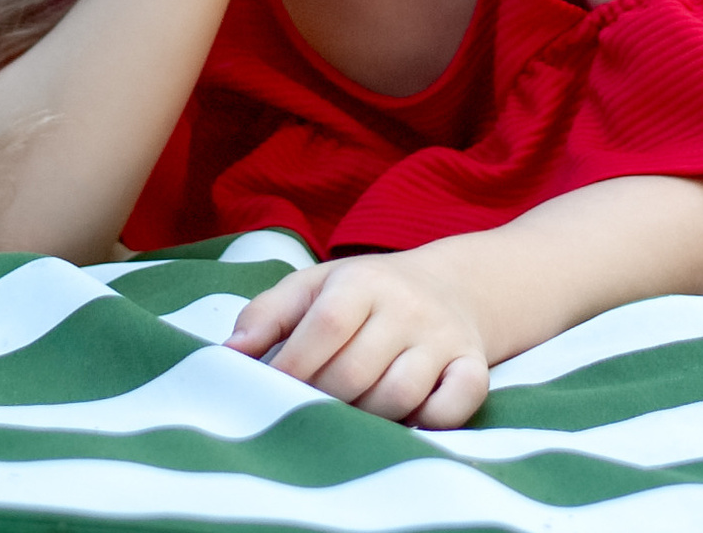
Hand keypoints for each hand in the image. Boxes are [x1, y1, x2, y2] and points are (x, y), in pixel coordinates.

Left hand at [229, 251, 489, 427]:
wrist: (450, 287)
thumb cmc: (364, 294)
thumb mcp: (314, 286)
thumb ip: (267, 314)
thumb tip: (229, 354)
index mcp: (362, 281)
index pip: (325, 327)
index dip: (293, 366)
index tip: (271, 390)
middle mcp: (406, 306)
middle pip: (356, 371)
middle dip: (323, 399)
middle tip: (311, 406)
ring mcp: (442, 337)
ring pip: (399, 394)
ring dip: (367, 416)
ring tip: (352, 411)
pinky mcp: (473, 365)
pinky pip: (457, 402)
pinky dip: (432, 420)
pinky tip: (408, 417)